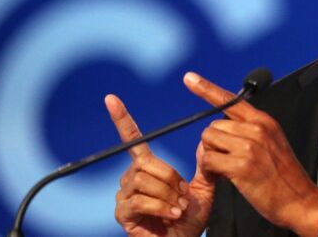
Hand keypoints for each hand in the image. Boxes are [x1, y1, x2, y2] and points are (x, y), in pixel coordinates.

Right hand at [105, 94, 214, 236]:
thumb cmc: (190, 218)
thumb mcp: (203, 188)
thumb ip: (204, 165)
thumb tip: (206, 141)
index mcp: (148, 167)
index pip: (133, 139)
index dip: (123, 119)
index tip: (111, 99)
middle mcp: (132, 178)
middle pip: (146, 162)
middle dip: (170, 177)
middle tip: (183, 195)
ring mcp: (125, 196)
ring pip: (143, 180)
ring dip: (167, 194)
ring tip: (178, 207)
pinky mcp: (123, 213)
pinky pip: (139, 200)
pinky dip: (160, 206)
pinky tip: (171, 214)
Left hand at [184, 72, 317, 236]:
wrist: (299, 200)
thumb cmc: (284, 176)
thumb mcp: (273, 142)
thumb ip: (251, 130)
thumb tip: (223, 128)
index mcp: (264, 121)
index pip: (230, 99)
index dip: (206, 88)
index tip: (190, 78)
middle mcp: (257, 129)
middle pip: (213, 126)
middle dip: (214, 144)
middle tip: (227, 160)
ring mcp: (249, 147)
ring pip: (208, 140)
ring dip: (211, 156)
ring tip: (228, 169)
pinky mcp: (242, 166)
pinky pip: (209, 160)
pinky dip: (211, 170)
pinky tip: (224, 177)